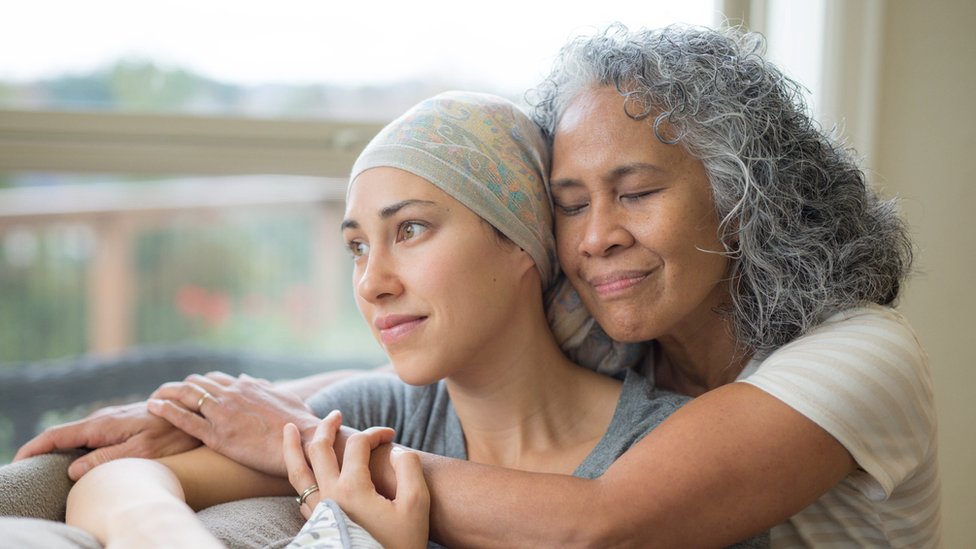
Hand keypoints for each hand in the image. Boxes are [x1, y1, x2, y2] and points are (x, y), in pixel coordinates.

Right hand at [14, 401, 200, 480]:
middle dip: (44, 449)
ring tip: (46, 463)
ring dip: (62, 447)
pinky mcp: (124, 422)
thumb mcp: (142, 451)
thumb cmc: (173, 434)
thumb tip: (72, 469)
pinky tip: (79, 454)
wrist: (196, 411)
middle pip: (65, 435)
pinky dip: (81, 444)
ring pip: (81, 434)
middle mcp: (105, 418)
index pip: (58, 435)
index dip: (35, 448)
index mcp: (103, 425)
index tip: (18, 461)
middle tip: (28, 467)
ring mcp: (114, 419)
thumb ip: (106, 459)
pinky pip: (95, 434)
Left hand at [148, 372, 319, 475]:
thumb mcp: (284, 398)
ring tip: (153, 398)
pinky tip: (153, 406)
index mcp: (247, 387)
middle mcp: (232, 394)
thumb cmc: (300, 424)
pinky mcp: (217, 435)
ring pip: (186, 395)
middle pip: (196, 383)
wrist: (305, 441)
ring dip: (166, 393)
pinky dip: (165, 410)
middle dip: (178, 387)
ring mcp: (223, 414)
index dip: (199, 384)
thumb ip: (265, 388)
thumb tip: (251, 379)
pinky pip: (184, 418)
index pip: (215, 379)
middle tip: (165, 394)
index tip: (188, 389)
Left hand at [283, 413, 429, 548]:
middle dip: (327, 427)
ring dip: (293, 447)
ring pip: (297, 472)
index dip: (375, 433)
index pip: (358, 444)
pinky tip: (302, 471)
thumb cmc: (399, 545)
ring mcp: (318, 511)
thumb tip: (397, 450)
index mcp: (353, 487)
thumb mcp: (416, 505)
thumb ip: (409, 469)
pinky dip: (298, 474)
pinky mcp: (315, 525)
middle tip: (334, 414)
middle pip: (318, 449)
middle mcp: (329, 495)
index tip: (390, 435)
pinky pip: (299, 493)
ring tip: (290, 429)